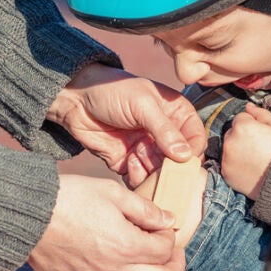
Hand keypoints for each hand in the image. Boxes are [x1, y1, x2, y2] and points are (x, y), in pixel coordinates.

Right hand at [30, 175, 185, 270]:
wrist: (28, 212)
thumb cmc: (70, 197)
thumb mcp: (112, 192)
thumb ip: (144, 209)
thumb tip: (168, 220)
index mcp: (127, 245)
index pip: (164, 251)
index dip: (169, 239)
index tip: (162, 229)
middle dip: (172, 268)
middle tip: (171, 257)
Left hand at [47, 64, 205, 186]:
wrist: (76, 100)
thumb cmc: (112, 91)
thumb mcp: (142, 105)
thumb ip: (164, 130)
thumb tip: (185, 155)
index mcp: (176, 114)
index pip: (195, 138)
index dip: (191, 151)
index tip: (182, 160)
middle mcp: (164, 134)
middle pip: (179, 161)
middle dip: (171, 168)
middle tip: (160, 169)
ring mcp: (147, 149)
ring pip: (160, 172)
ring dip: (152, 173)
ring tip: (137, 160)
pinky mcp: (129, 162)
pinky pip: (140, 178)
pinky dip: (137, 178)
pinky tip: (127, 164)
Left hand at [219, 104, 270, 201]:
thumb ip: (260, 114)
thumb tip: (248, 106)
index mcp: (242, 126)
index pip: (240, 118)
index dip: (251, 125)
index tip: (260, 134)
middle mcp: (230, 140)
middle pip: (232, 133)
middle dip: (241, 137)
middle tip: (257, 147)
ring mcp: (226, 157)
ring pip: (228, 148)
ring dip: (236, 150)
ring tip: (253, 159)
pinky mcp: (225, 172)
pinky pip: (227, 163)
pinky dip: (235, 165)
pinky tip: (248, 168)